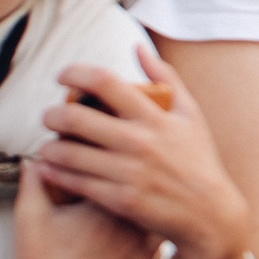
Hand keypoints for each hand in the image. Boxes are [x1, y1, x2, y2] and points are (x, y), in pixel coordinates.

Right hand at [0, 159, 161, 258]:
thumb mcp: (31, 217)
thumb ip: (34, 182)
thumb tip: (34, 159)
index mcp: (109, 207)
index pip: (126, 171)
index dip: (121, 163)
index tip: (115, 157)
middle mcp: (136, 227)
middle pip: (151, 193)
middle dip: (143, 185)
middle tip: (136, 178)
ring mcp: (147, 252)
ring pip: (161, 218)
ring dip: (151, 211)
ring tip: (141, 201)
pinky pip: (158, 245)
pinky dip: (149, 236)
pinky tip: (140, 231)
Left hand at [37, 48, 252, 258]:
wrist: (209, 212)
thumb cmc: (198, 158)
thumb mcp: (190, 114)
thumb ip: (165, 78)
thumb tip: (138, 46)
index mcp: (156, 117)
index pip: (106, 82)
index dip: (77, 73)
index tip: (63, 75)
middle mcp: (140, 142)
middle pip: (77, 118)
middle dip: (52, 114)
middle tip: (48, 115)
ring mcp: (128, 172)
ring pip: (69, 153)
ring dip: (50, 146)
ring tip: (49, 144)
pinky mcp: (119, 200)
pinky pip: (74, 182)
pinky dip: (55, 172)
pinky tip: (49, 167)